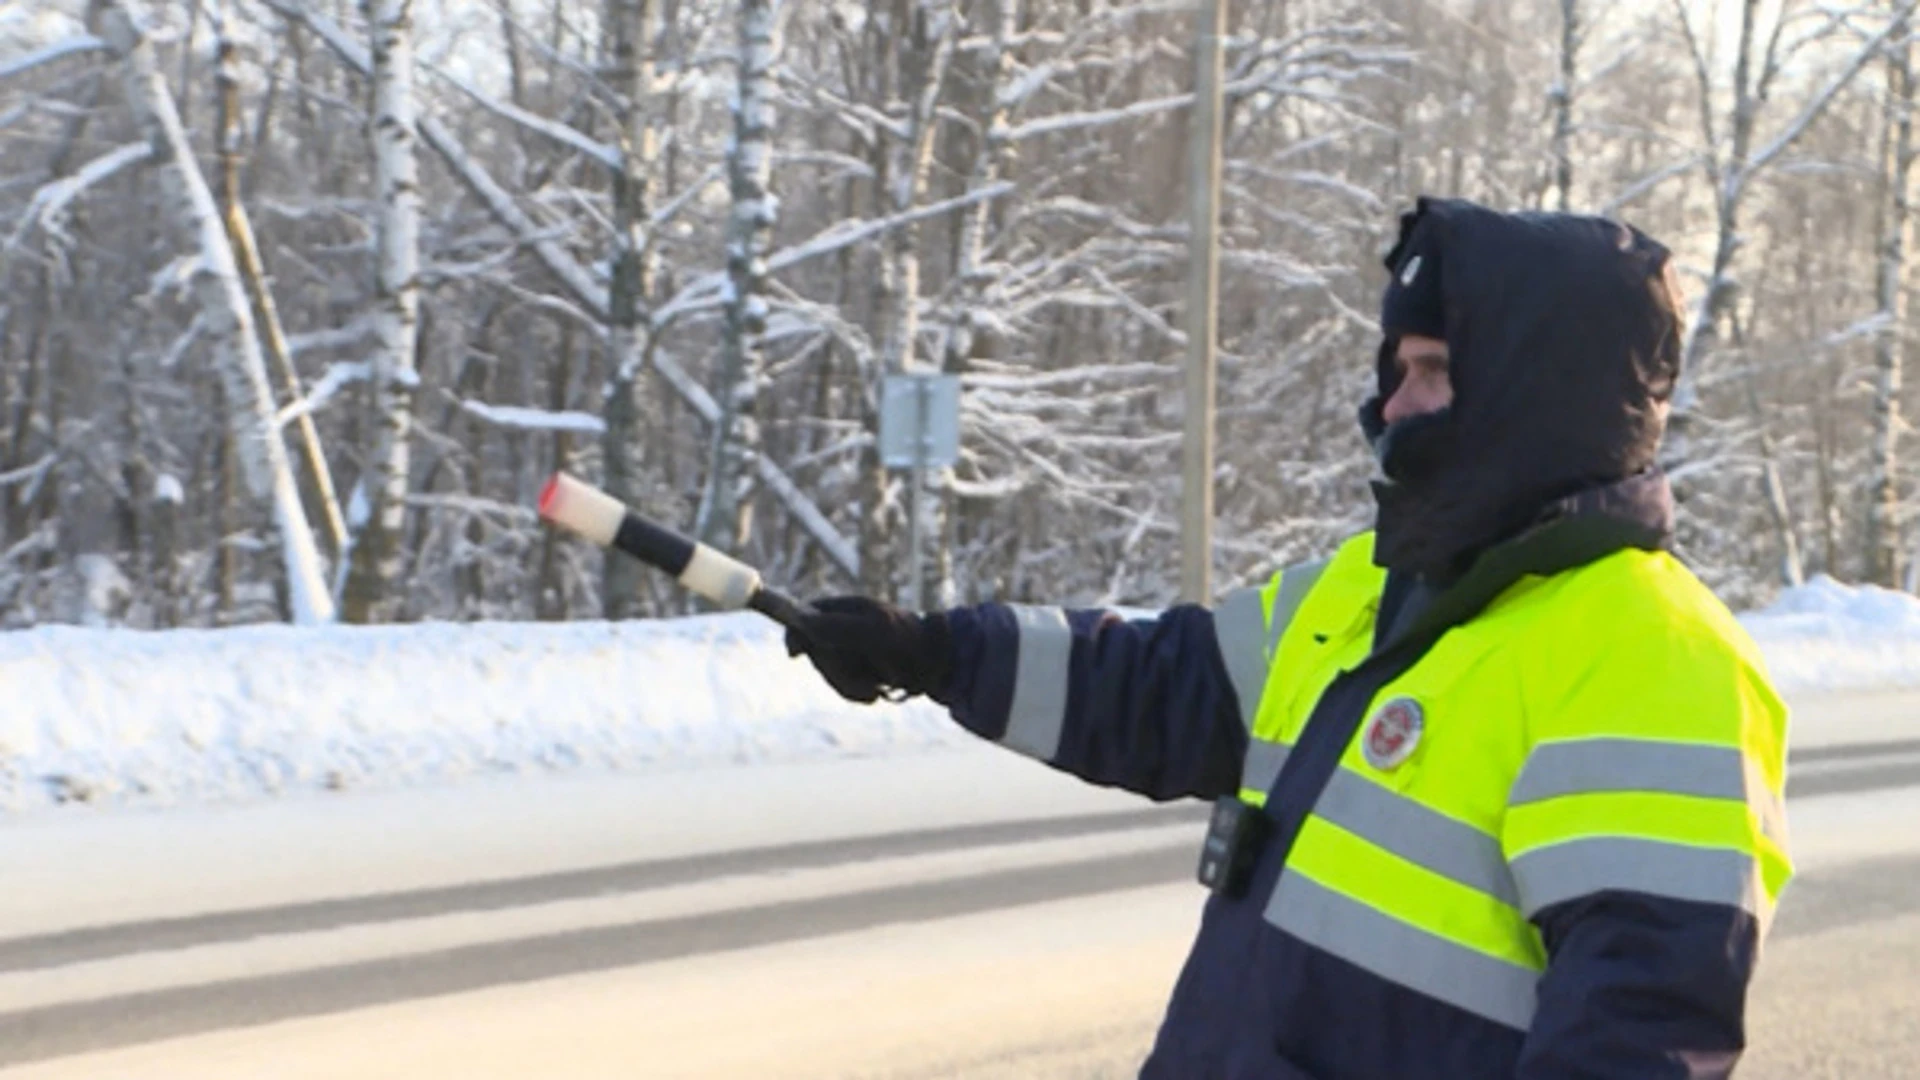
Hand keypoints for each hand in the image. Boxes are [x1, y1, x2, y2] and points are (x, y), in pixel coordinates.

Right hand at [785, 596, 950, 703]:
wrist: (940, 663)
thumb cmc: (909, 639)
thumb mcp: (874, 630)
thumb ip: (838, 626)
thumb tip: (802, 621)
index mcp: (842, 608)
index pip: (803, 617)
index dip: (795, 634)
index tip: (795, 654)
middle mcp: (841, 628)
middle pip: (813, 653)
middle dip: (835, 671)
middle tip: (861, 677)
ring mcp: (848, 650)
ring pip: (829, 674)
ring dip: (851, 685)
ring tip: (877, 685)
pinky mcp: (857, 670)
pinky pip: (844, 687)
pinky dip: (859, 692)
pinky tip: (878, 690)